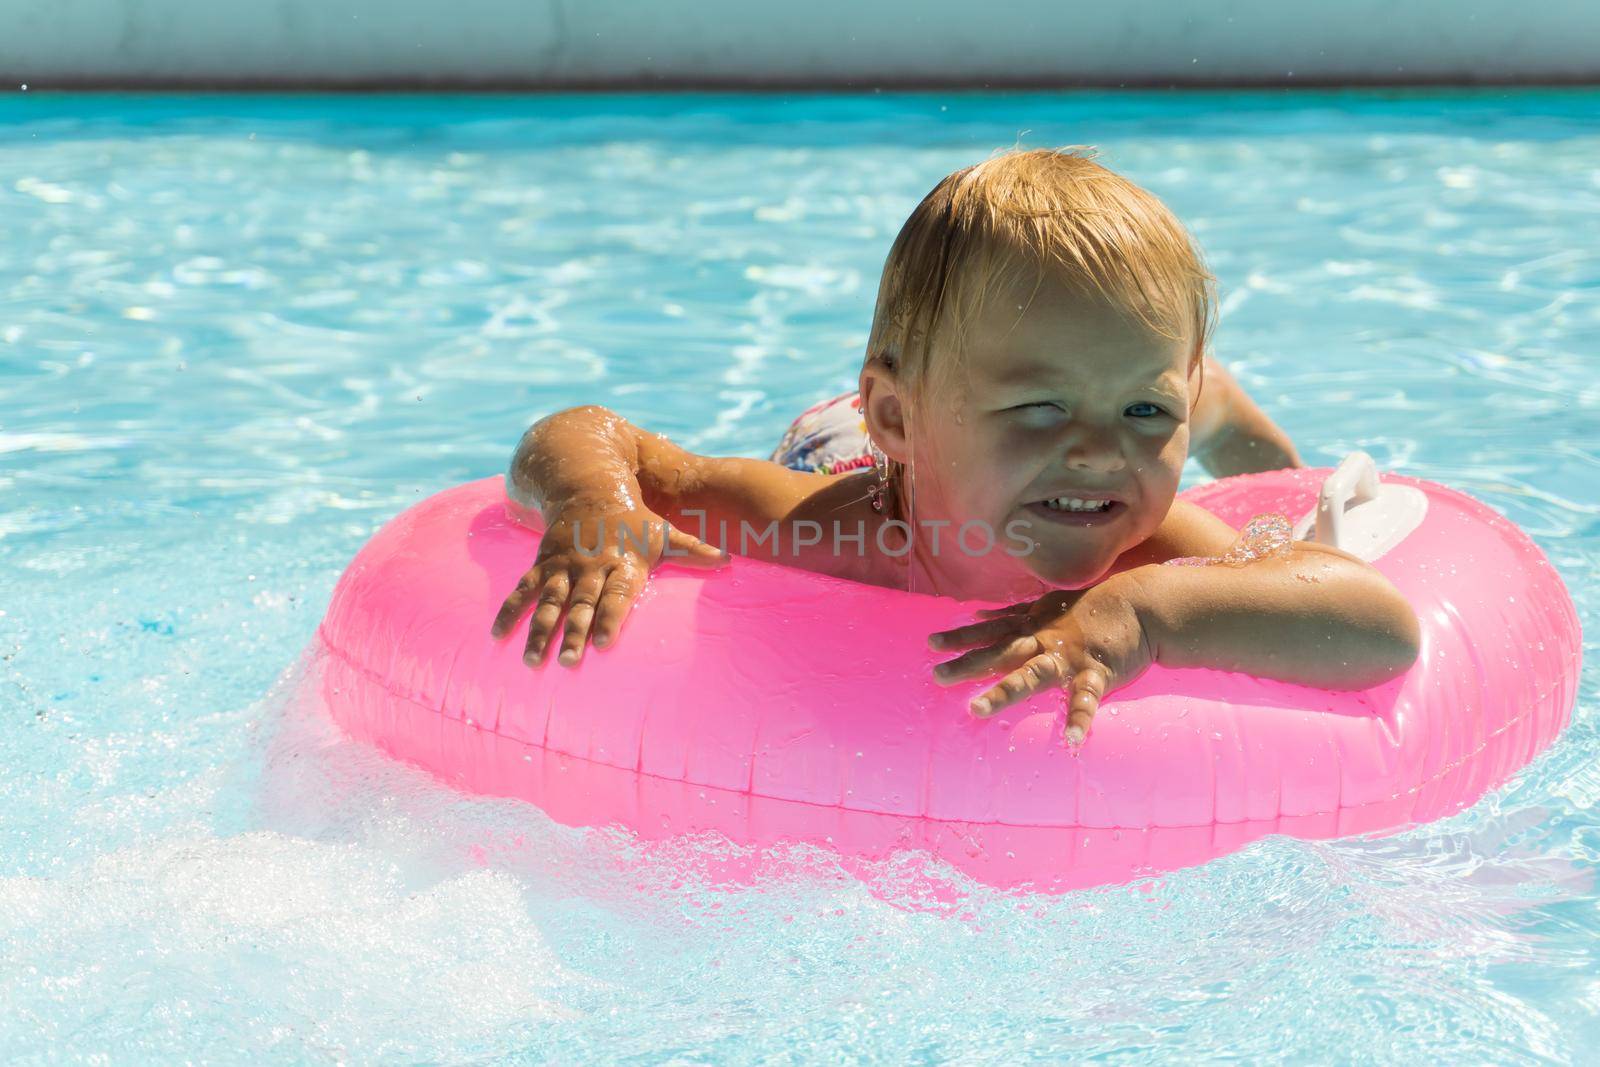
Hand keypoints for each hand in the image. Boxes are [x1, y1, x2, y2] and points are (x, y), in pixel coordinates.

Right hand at [491, 503, 726, 666]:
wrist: (589, 485)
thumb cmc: (632, 518)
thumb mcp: (664, 532)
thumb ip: (693, 551)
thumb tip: (728, 560)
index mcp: (621, 564)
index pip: (616, 596)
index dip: (610, 618)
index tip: (604, 644)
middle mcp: (590, 567)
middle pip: (582, 605)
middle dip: (574, 634)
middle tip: (569, 662)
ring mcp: (563, 567)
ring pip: (550, 603)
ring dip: (540, 632)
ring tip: (532, 661)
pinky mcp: (542, 564)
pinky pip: (523, 590)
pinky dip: (510, 612)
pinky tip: (497, 636)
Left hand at [927, 578, 1151, 745]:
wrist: (1141, 604)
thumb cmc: (1089, 606)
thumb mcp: (1044, 605)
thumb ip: (1010, 614)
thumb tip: (976, 614)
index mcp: (1032, 627)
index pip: (990, 632)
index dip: (961, 637)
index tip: (930, 644)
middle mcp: (1044, 642)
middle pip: (1000, 653)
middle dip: (969, 664)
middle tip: (936, 677)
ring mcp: (1069, 658)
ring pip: (1032, 674)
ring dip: (1005, 691)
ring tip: (977, 709)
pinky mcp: (1097, 674)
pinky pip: (1085, 699)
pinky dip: (1078, 719)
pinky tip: (1070, 742)